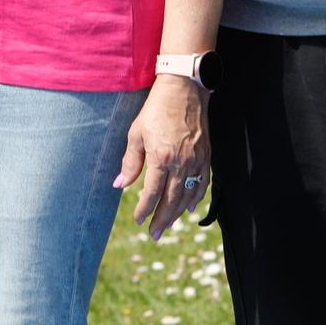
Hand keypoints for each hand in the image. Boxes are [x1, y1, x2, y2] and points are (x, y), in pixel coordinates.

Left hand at [115, 73, 210, 239]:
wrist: (183, 90)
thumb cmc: (155, 109)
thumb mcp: (136, 134)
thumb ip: (130, 162)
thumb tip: (118, 185)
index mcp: (162, 158)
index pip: (152, 193)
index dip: (144, 209)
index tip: (138, 220)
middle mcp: (182, 163)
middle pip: (172, 200)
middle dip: (162, 220)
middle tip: (154, 234)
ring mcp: (197, 161)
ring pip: (189, 196)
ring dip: (178, 213)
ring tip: (168, 225)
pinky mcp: (206, 157)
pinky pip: (203, 184)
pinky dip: (197, 199)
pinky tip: (189, 208)